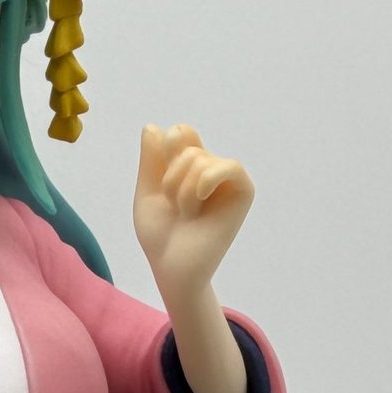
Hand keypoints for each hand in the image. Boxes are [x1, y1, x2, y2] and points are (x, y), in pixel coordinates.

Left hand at [133, 123, 254, 304]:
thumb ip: (151, 160)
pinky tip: (200, 197)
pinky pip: (231, 167)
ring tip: (186, 214)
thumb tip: (153, 126)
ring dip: (183, 190)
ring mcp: (227, 180)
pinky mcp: (243, 192)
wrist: (172, 266)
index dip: (167, 148)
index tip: (160, 180)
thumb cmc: (160, 234)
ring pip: (201, 159)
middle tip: (174, 206)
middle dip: (170, 178)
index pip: (181, 132)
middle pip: (188, 146)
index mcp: (189, 166)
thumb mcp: (147, 192)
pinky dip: (208, 179)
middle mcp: (210, 169)